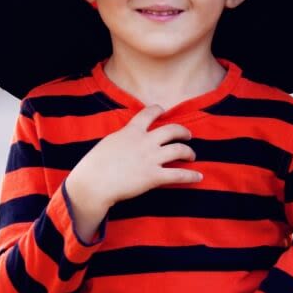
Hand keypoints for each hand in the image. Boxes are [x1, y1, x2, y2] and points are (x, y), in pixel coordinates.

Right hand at [65, 104, 200, 241]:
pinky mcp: (154, 176)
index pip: (149, 113)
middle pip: (172, 130)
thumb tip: (128, 140)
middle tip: (188, 136)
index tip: (163, 110)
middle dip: (183, 132)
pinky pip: (178, 175)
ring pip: (180, 150)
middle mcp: (145, 142)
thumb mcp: (109, 142)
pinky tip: (198, 176)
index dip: (158, 110)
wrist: (93, 183)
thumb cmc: (94, 165)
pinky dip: (191, 176)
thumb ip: (123, 138)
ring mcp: (151, 158)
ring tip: (192, 156)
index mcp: (131, 131)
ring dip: (189, 152)